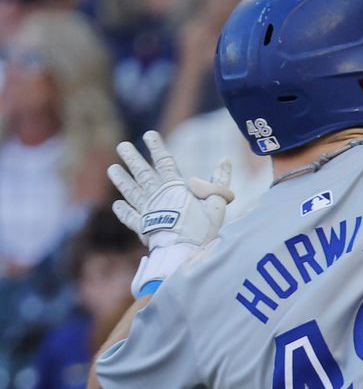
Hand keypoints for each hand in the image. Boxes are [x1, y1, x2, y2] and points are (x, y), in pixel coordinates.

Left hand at [108, 130, 233, 251]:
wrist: (182, 253)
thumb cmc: (202, 229)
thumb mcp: (217, 204)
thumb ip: (219, 182)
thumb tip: (225, 160)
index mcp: (175, 188)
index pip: (164, 162)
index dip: (156, 147)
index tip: (149, 134)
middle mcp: (156, 196)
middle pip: (142, 173)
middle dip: (132, 158)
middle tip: (121, 146)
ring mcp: (146, 211)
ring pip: (131, 191)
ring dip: (121, 180)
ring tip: (112, 168)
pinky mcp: (141, 227)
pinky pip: (129, 216)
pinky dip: (123, 210)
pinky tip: (116, 204)